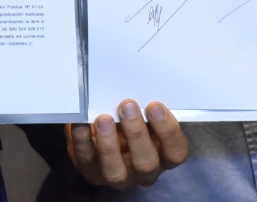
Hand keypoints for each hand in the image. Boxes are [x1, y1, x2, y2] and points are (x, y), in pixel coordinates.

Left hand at [65, 100, 187, 188]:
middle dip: (136, 134)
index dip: (168, 131)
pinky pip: (86, 161)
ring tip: (103, 119)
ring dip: (109, 145)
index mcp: (164, 154)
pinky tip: (80, 123)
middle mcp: (144, 170)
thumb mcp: (143, 110)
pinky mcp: (92, 172)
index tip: (155, 105)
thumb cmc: (131, 115)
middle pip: (146, 164)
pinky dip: (82, 141)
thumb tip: (139, 80)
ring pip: (116, 172)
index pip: (175, 151)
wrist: (102, 127)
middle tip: (127, 105)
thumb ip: (145, 103)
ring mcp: (118, 175)